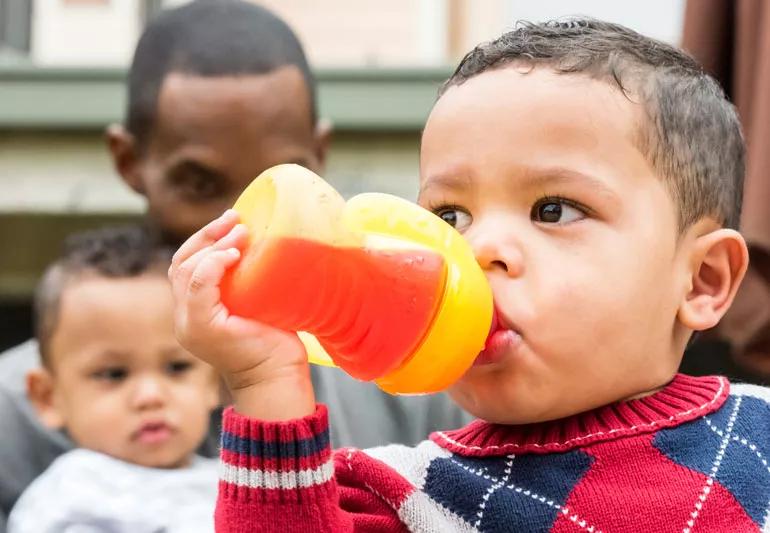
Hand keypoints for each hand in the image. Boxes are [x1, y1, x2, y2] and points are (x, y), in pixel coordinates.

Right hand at [169, 210, 314, 419]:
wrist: (278, 377)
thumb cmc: (276, 341)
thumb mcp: (259, 303)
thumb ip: (249, 281)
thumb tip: (266, 243)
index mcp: (194, 311)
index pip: (185, 266)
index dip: (204, 239)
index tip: (234, 221)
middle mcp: (184, 318)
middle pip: (180, 263)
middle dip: (207, 235)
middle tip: (236, 218)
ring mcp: (188, 325)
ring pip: (185, 270)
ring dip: (212, 245)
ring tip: (241, 232)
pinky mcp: (202, 328)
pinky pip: (197, 287)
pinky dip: (213, 265)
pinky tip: (234, 254)